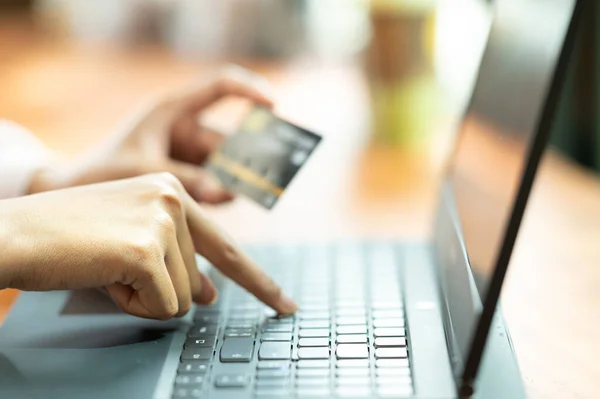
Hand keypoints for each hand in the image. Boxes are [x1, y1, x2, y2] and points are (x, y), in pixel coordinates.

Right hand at [1, 172, 296, 318]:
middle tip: (113, 265)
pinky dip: (131, 305)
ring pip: (183, 298)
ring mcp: (162, 220)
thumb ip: (178, 262)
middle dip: (159, 289)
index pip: (226, 246)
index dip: (259, 282)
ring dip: (142, 296)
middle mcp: (173, 197)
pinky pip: (162, 307)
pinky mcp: (144, 248)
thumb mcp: (132, 243)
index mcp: (172, 190)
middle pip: (199, 282)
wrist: (16, 232)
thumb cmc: (70, 238)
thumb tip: (210, 294)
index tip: (284, 304)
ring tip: (105, 265)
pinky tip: (103, 276)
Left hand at [29, 66, 273, 203]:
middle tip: (270, 169)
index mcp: (174, 111)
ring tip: (244, 192)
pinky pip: (215, 185)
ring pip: (225, 165)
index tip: (273, 105)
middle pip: (229, 137)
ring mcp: (188, 157)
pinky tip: (218, 203)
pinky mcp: (188, 180)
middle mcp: (186, 131)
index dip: (249, 91)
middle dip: (249, 154)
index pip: (221, 87)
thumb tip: (226, 192)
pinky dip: (220, 195)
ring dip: (236, 179)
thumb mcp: (143, 171)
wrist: (75, 195)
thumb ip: (185, 180)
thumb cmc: (101, 171)